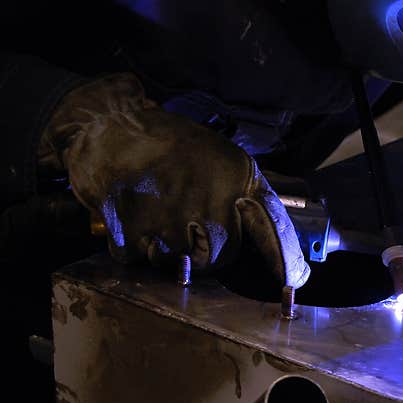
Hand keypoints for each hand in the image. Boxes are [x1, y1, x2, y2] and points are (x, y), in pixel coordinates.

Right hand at [41, 74, 309, 286]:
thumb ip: (244, 196)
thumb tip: (268, 244)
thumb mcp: (221, 160)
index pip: (271, 228)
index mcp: (239, 178)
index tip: (292, 282)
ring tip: (153, 216)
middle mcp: (212, 198)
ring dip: (163, 249)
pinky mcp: (133, 223)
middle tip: (183, 229)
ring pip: (177, 262)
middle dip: (201, 253)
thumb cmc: (169, 143)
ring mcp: (173, 213)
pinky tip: (129, 216)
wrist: (110, 121)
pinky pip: (135, 258)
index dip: (283, 259)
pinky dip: (129, 245)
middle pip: (219, 257)